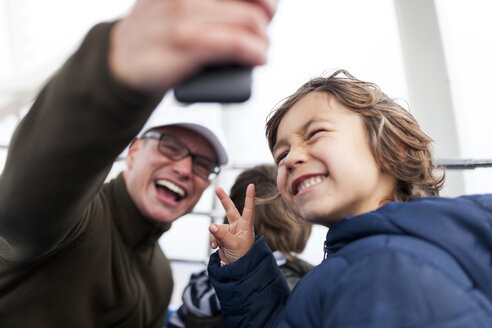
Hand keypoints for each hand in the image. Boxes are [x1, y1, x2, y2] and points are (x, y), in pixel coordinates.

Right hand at [109, 0, 275, 93]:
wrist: (122, 59)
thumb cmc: (157, 30)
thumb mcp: (177, 1)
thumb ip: (209, 2)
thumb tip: (255, 8)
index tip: (268, 8)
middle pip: (250, 2)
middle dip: (266, 18)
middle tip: (263, 32)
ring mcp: (182, 17)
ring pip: (248, 22)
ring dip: (263, 40)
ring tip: (261, 49)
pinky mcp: (185, 46)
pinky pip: (235, 44)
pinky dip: (255, 51)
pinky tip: (258, 57)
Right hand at [209, 184, 254, 263]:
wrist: (238, 269)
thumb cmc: (243, 256)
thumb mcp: (233, 245)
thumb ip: (222, 235)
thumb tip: (211, 226)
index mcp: (246, 226)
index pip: (248, 209)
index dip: (250, 197)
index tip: (252, 185)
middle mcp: (238, 226)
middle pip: (230, 209)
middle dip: (223, 199)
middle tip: (217, 188)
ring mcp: (229, 232)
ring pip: (217, 228)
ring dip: (216, 236)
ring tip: (220, 246)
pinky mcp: (222, 238)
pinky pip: (214, 235)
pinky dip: (213, 241)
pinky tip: (215, 248)